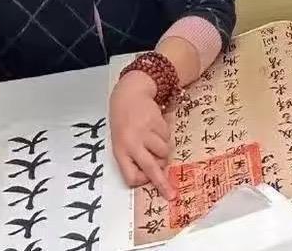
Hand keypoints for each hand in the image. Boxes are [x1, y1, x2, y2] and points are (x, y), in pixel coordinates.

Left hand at [110, 70, 175, 199]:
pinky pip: (168, 138)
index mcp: (120, 151)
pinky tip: (156, 128)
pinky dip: (165, 136)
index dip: (142, 181)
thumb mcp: (121, 142)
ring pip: (164, 153)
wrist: (128, 96)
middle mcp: (131, 144)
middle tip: (171, 194)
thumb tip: (153, 175)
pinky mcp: (156, 123)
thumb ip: (133, 158)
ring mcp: (144, 133)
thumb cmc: (124, 124)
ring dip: (163, 151)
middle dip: (162, 183)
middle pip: (150, 168)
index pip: (131, 176)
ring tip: (155, 141)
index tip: (149, 181)